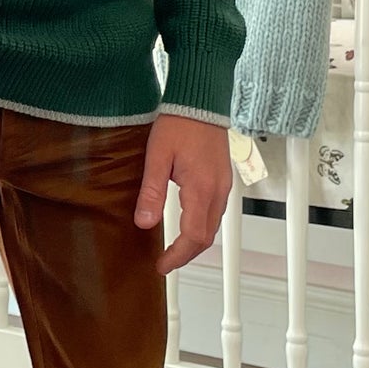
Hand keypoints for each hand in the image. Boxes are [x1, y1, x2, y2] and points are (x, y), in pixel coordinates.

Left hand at [135, 115, 233, 274]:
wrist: (201, 101)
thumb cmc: (179, 123)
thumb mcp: (157, 157)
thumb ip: (152, 192)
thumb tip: (144, 222)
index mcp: (201, 189)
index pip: (193, 236)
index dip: (177, 256)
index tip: (162, 266)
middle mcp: (218, 191)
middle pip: (206, 237)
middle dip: (186, 255)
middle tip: (166, 263)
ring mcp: (224, 186)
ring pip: (213, 226)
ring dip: (195, 243)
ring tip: (175, 250)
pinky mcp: (223, 179)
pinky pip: (216, 213)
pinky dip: (202, 227)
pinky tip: (188, 226)